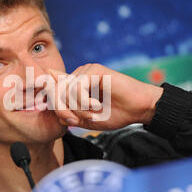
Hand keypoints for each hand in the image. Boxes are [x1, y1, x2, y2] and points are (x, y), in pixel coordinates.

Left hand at [47, 63, 162, 130]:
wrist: (138, 109)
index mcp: (74, 85)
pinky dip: (84, 102)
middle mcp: (78, 75)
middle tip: (76, 122)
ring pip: (65, 91)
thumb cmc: (115, 114)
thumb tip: (52, 108)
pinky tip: (97, 106)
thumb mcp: (85, 119)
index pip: (52, 91)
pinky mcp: (94, 70)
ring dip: (77, 109)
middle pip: (55, 92)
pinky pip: (77, 88)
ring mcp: (85, 71)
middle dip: (63, 111)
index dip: (54, 107)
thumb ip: (67, 112)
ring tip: (92, 115)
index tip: (68, 120)